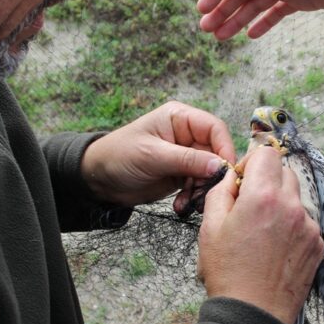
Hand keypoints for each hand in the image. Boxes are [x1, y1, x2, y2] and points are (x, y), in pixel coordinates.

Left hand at [81, 101, 235, 210]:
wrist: (98, 179)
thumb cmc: (119, 156)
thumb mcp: (153, 156)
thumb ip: (187, 159)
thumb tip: (219, 166)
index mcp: (180, 118)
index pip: (215, 128)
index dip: (224, 148)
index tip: (225, 170)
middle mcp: (186, 135)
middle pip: (216, 153)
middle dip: (213, 174)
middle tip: (206, 193)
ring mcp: (185, 156)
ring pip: (209, 172)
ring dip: (203, 190)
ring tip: (190, 203)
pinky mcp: (182, 174)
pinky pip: (198, 185)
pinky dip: (193, 197)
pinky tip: (181, 205)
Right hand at [198, 147, 323, 323]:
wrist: (253, 315)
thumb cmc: (228, 273)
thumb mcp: (210, 227)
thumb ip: (221, 191)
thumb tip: (233, 176)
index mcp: (264, 197)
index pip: (267, 153)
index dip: (252, 162)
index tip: (243, 181)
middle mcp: (292, 207)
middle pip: (285, 172)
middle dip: (267, 181)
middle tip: (250, 206)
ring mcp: (308, 226)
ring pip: (296, 198)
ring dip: (280, 204)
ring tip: (262, 232)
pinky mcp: (317, 244)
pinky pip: (305, 222)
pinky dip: (291, 226)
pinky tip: (275, 247)